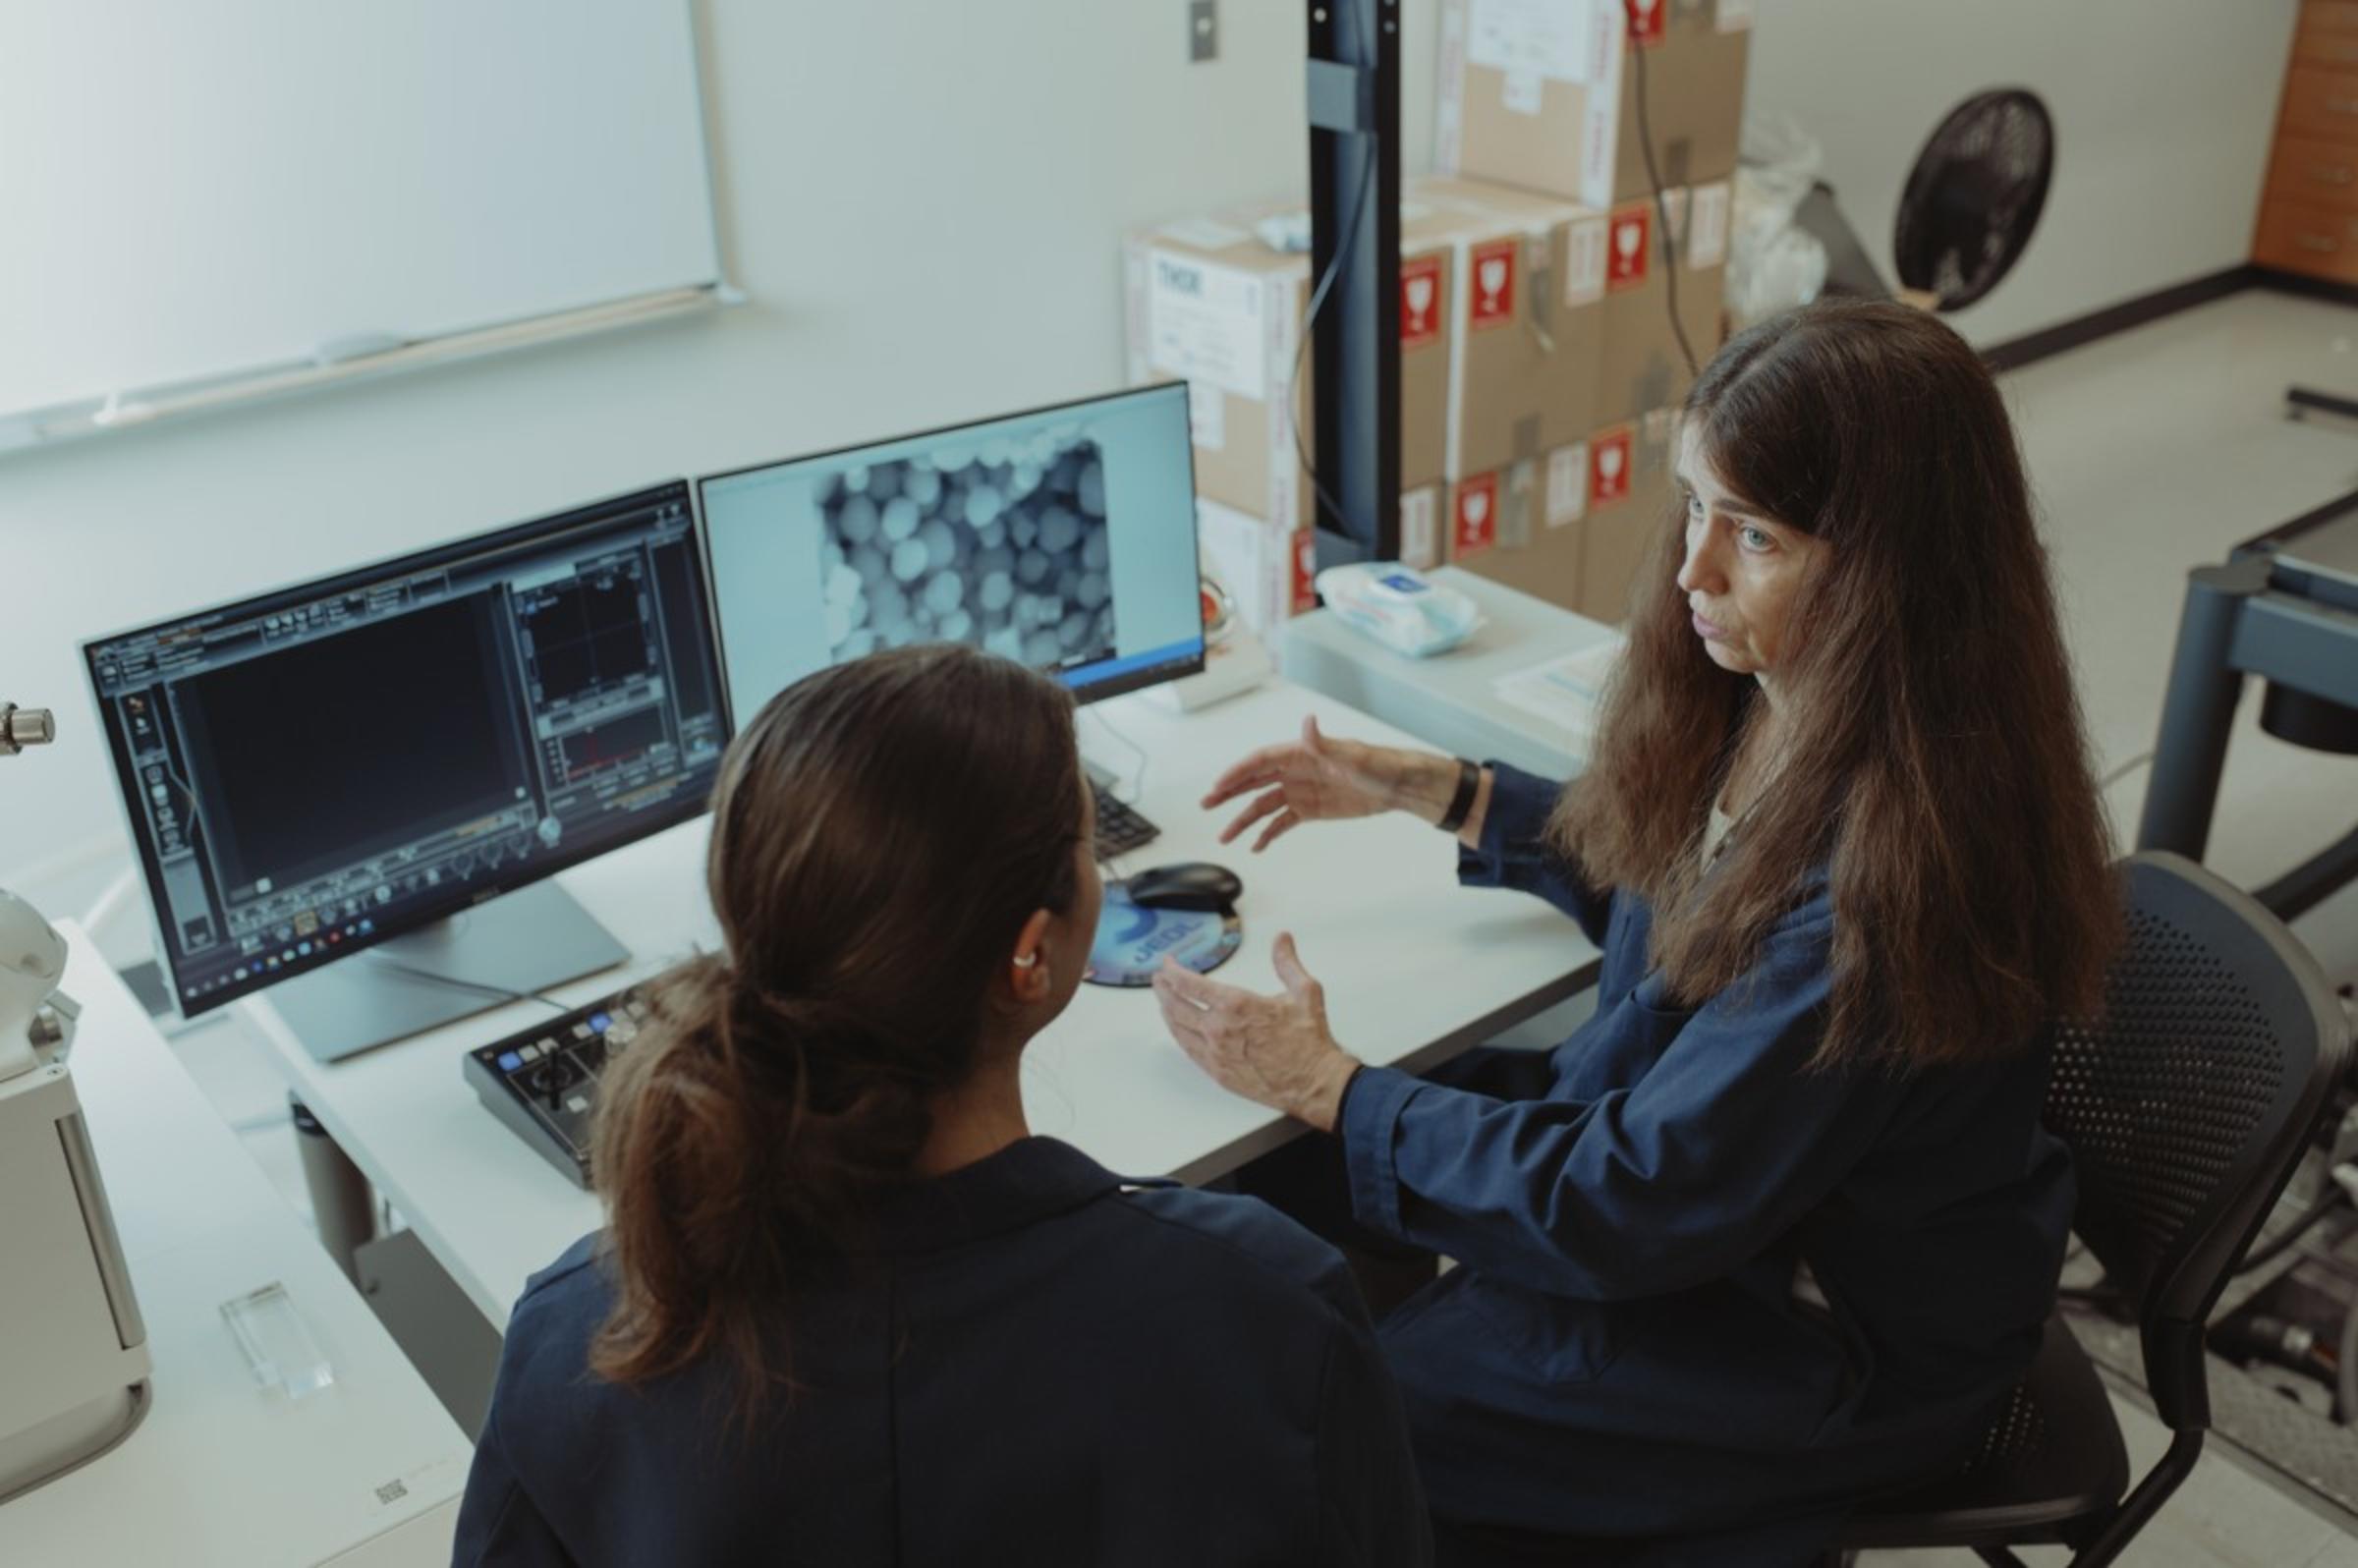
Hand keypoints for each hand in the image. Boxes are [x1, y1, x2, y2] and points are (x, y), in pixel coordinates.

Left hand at [1153, 933, 1360, 1131]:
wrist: (1314, 1083)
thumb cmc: (1310, 1040)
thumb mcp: (1304, 991)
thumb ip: (1287, 962)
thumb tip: (1282, 939)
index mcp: (1236, 1005)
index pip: (1189, 984)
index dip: (1173, 971)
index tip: (1168, 963)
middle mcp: (1219, 1029)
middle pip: (1176, 1006)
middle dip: (1163, 988)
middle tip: (1158, 979)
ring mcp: (1216, 1054)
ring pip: (1178, 1029)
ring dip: (1166, 1012)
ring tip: (1163, 1001)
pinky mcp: (1219, 1073)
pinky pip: (1189, 1051)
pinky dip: (1179, 1035)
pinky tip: (1178, 1030)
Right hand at [1201, 716, 1454, 851]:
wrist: (1399, 787)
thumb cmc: (1378, 764)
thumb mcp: (1351, 755)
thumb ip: (1324, 743)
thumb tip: (1308, 721)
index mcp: (1300, 752)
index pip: (1260, 761)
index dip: (1237, 773)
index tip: (1218, 786)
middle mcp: (1295, 771)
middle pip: (1254, 782)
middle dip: (1229, 794)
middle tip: (1206, 805)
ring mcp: (1301, 791)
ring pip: (1264, 806)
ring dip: (1243, 820)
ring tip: (1225, 837)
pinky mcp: (1311, 810)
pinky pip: (1283, 822)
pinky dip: (1268, 834)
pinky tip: (1255, 846)